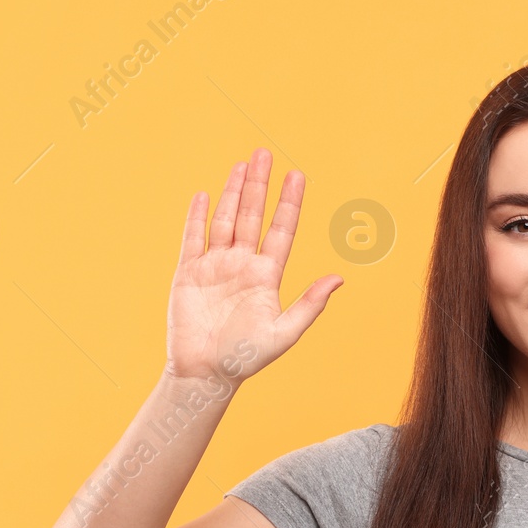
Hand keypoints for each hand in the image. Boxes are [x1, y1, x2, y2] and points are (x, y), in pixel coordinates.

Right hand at [163, 148, 342, 386]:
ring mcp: (215, 266)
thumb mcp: (285, 333)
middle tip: (264, 153)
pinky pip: (193, 238)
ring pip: (225, 220)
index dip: (289, 203)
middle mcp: (242, 265)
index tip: (297, 175)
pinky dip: (198, 217)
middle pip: (253, 216)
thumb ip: (310, 305)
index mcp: (267, 276)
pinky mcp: (188, 273)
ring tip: (242, 164)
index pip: (281, 231)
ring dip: (233, 192)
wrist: (205, 374)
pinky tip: (205, 195)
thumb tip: (340, 278)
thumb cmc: (246, 359)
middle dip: (259, 185)